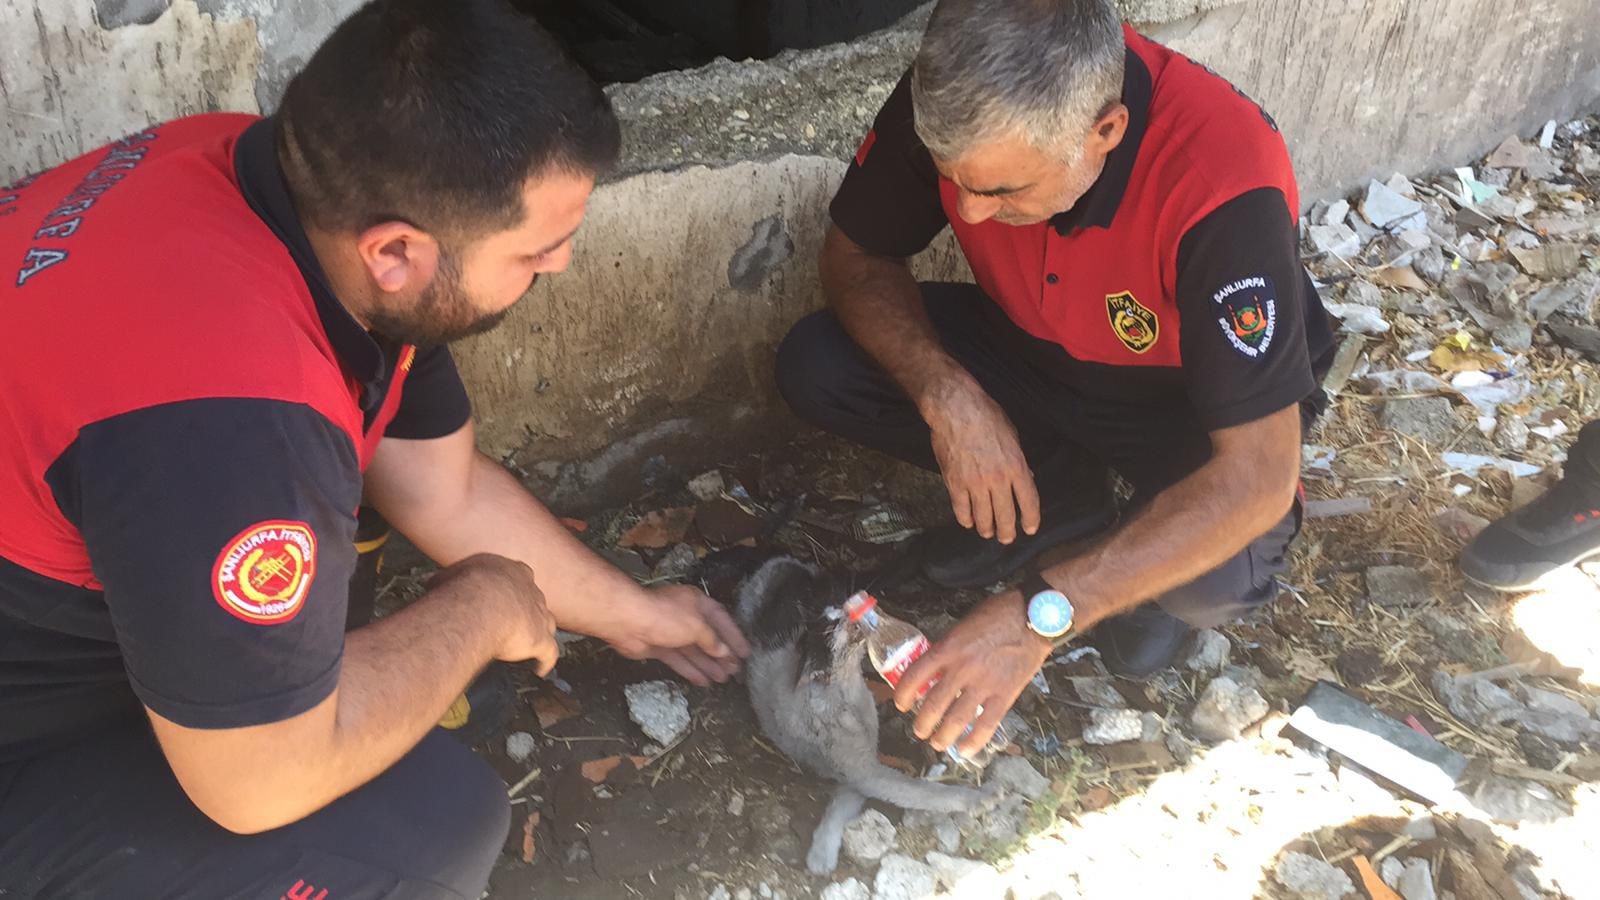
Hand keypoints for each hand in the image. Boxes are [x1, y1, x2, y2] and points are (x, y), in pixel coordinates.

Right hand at [429, 553, 558, 675]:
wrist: (480, 605)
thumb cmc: (463, 589)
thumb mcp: (450, 576)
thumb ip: (446, 580)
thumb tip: (432, 583)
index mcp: (511, 571)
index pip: (518, 575)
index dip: (512, 587)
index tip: (506, 594)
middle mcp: (530, 591)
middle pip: (534, 599)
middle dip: (528, 609)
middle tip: (516, 620)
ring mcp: (539, 614)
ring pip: (547, 622)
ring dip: (541, 631)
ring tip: (531, 642)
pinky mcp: (541, 638)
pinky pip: (549, 652)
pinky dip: (546, 661)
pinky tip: (540, 669)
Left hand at [606, 585, 751, 686]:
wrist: (629, 621)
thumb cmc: (666, 616)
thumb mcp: (696, 625)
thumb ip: (712, 639)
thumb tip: (723, 651)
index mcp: (697, 604)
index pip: (722, 620)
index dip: (734, 636)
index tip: (745, 652)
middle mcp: (686, 616)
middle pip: (708, 637)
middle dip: (722, 654)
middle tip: (735, 671)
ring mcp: (671, 632)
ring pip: (694, 651)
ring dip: (708, 665)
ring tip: (723, 679)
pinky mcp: (659, 647)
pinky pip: (679, 660)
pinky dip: (690, 670)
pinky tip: (703, 681)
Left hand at [894, 590, 1051, 758]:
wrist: (1033, 618)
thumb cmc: (997, 614)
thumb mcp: (962, 625)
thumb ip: (948, 648)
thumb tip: (935, 667)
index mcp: (948, 648)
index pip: (915, 675)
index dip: (903, 694)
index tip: (901, 704)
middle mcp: (962, 669)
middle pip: (934, 704)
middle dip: (923, 723)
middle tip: (919, 731)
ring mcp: (984, 684)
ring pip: (957, 719)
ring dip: (943, 736)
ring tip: (937, 743)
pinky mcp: (1005, 695)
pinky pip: (986, 724)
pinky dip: (974, 741)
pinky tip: (965, 750)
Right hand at [921, 376, 1040, 543]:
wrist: (956, 410)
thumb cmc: (987, 417)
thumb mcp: (1013, 436)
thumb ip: (1019, 462)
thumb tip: (1026, 479)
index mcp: (1016, 467)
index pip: (1028, 501)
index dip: (1031, 518)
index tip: (1030, 529)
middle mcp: (997, 479)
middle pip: (1005, 515)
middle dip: (1007, 531)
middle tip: (1006, 538)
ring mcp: (974, 483)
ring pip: (983, 517)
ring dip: (986, 529)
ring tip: (987, 532)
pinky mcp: (954, 483)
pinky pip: (961, 509)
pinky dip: (966, 519)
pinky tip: (969, 521)